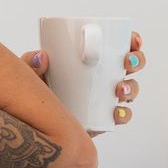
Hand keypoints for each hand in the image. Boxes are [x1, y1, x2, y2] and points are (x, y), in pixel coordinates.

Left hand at [21, 31, 143, 129]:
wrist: (34, 126)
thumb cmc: (34, 93)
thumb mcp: (30, 76)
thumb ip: (30, 65)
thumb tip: (42, 56)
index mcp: (92, 60)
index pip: (118, 46)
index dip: (132, 41)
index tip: (133, 41)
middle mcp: (103, 78)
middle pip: (130, 66)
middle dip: (137, 61)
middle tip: (127, 62)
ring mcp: (105, 100)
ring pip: (130, 90)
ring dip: (132, 87)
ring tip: (120, 89)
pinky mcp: (103, 120)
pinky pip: (120, 117)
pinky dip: (123, 114)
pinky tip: (117, 112)